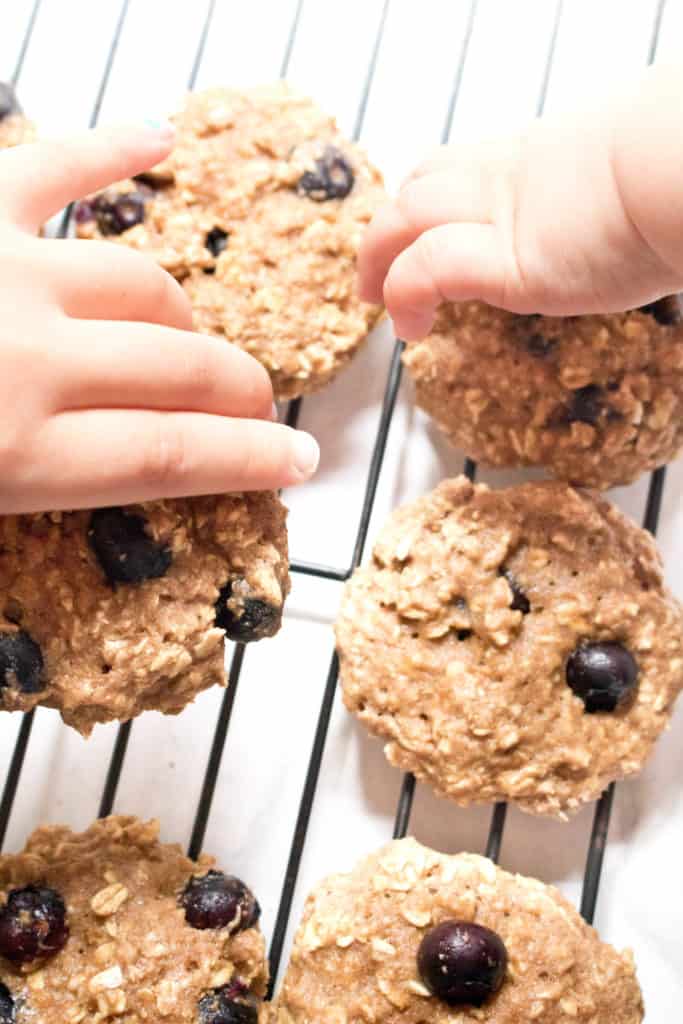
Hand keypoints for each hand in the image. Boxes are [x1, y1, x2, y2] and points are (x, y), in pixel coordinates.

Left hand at [0, 123, 318, 514]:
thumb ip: (40, 493)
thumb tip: (112, 482)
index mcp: (17, 452)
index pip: (175, 454)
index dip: (251, 458)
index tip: (297, 460)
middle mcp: (29, 357)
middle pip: (180, 370)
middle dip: (238, 393)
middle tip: (257, 407)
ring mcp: (8, 272)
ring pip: (143, 286)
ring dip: (182, 321)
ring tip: (191, 342)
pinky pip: (53, 169)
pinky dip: (110, 151)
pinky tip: (159, 139)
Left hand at [359, 81, 682, 339]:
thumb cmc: (676, 173)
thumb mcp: (631, 177)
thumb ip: (599, 196)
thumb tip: (613, 217)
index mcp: (537, 157)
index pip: (460, 166)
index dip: (427, 195)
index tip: (418, 224)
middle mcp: (507, 178)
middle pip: (420, 187)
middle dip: (387, 226)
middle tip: (374, 266)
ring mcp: (500, 216)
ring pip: (405, 218)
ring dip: (378, 258)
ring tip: (375, 299)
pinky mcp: (502, 260)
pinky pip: (425, 272)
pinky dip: (403, 296)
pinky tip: (411, 329)